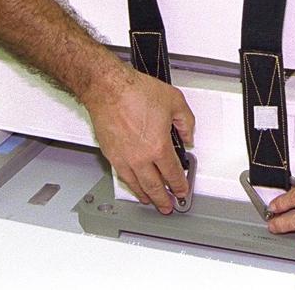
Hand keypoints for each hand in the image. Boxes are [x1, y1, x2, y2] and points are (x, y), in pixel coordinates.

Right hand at [81, 65, 194, 213]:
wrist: (107, 88)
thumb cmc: (134, 91)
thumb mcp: (174, 101)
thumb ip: (186, 121)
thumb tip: (188, 135)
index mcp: (158, 146)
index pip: (173, 174)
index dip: (179, 185)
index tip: (182, 190)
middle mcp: (141, 157)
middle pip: (155, 186)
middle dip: (164, 199)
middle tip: (168, 206)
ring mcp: (124, 158)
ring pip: (137, 185)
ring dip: (146, 196)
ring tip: (151, 201)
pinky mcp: (110, 154)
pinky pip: (122, 176)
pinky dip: (130, 185)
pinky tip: (132, 185)